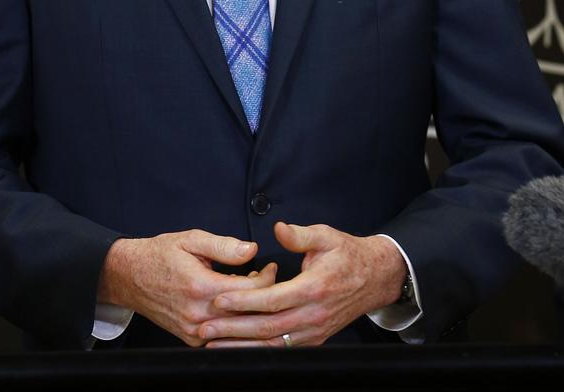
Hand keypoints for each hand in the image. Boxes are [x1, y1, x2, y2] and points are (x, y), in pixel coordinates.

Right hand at [97, 230, 276, 345]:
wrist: (129, 276)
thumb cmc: (160, 254)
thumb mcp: (191, 239)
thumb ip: (223, 245)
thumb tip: (252, 250)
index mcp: (200, 287)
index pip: (249, 290)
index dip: (266, 278)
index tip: (271, 267)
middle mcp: (198, 315)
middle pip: (246, 312)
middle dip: (263, 295)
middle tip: (268, 277)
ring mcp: (194, 330)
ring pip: (236, 327)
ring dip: (249, 309)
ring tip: (252, 289)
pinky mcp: (190, 338)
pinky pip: (222, 334)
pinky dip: (233, 320)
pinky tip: (235, 303)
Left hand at [199, 221, 406, 347]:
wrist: (374, 277)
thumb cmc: (347, 254)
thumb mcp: (326, 236)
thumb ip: (300, 234)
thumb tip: (278, 228)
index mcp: (313, 288)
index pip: (271, 300)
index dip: (243, 301)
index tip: (219, 299)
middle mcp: (312, 315)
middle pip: (266, 328)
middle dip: (232, 329)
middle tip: (205, 328)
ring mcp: (313, 331)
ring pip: (272, 344)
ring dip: (241, 346)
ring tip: (213, 343)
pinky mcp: (313, 339)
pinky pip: (281, 348)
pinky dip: (258, 350)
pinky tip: (239, 348)